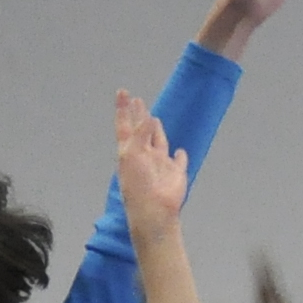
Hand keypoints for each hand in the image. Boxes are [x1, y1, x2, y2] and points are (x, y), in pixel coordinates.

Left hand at [114, 88, 187, 232]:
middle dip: (139, 115)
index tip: (122, 92)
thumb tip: (150, 118)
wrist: (154, 210)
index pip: (125, 125)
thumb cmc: (138, 184)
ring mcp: (160, 163)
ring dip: (157, 130)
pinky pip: (179, 161)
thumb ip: (141, 134)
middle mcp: (144, 154)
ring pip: (159, 141)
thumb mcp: (133, 154)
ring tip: (154, 118)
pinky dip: (180, 156)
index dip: (123, 109)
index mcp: (129, 150)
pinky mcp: (176, 172)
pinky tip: (179, 152)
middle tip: (137, 100)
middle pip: (141, 130)